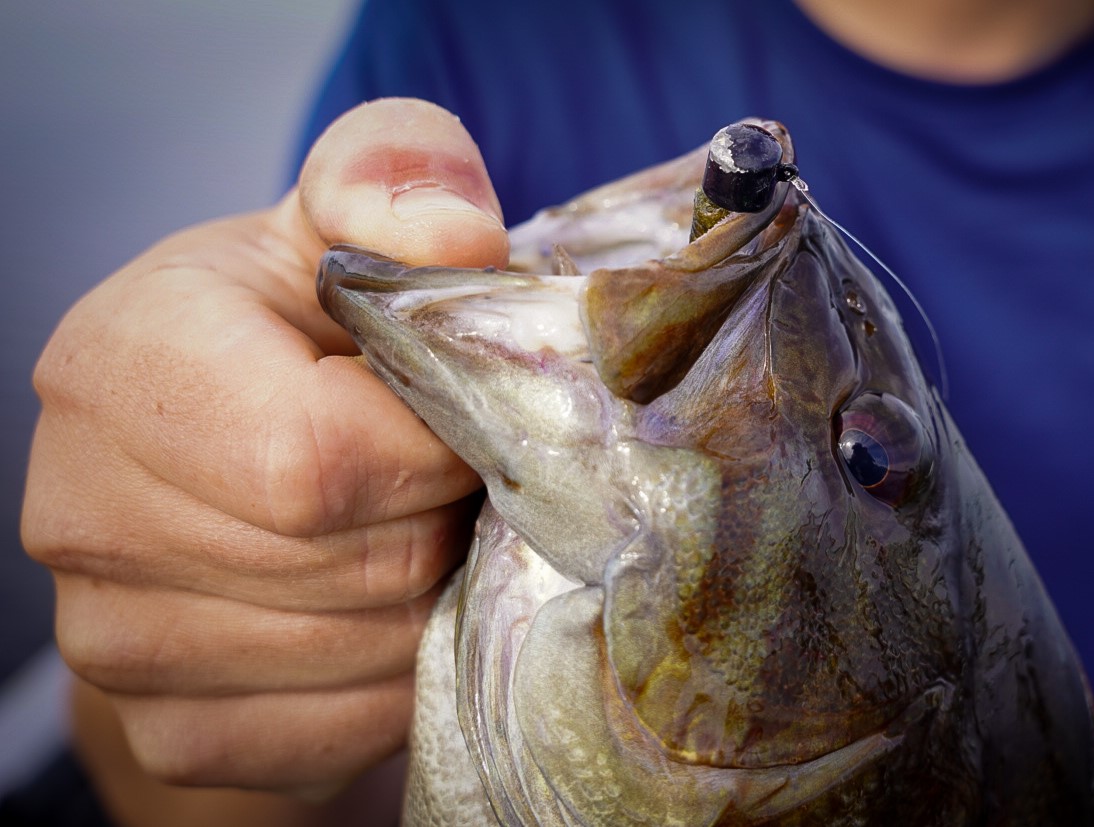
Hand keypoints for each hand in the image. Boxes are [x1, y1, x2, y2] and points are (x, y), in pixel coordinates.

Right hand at [22, 99, 503, 799]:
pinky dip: (401, 674)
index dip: (436, 449)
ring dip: (436, 595)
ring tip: (417, 526)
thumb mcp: (341, 225)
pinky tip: (388, 604)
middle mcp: (82, 513)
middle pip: (360, 566)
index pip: (316, 461)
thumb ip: (400, 182)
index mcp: (119, 365)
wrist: (223, 459)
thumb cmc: (296, 330)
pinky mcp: (170, 728)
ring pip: (368, 655)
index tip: (457, 418)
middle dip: (448, 521)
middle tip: (450, 476)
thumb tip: (454, 233)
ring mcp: (112, 642)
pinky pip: (344, 729)